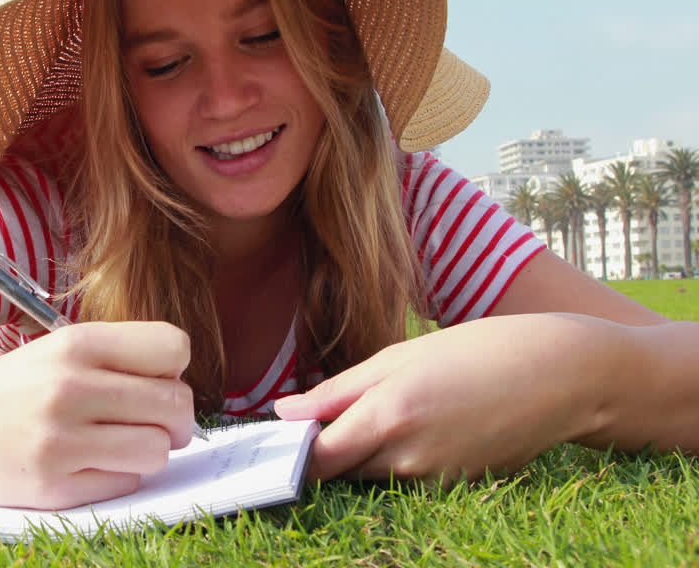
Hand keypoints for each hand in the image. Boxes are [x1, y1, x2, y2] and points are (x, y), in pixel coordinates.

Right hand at [0, 321, 195, 508]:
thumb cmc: (12, 387)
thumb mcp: (59, 351)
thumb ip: (118, 360)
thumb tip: (183, 393)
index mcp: (76, 344)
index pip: (172, 347)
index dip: (174, 370)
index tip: (156, 383)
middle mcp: (70, 387)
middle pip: (176, 405)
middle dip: (175, 421)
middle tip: (153, 426)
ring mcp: (60, 439)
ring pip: (157, 451)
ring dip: (148, 453)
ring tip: (118, 446)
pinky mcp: (52, 485)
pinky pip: (124, 484)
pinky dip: (117, 478)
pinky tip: (87, 466)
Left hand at [273, 314, 624, 484]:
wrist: (562, 375)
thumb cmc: (477, 351)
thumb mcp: (399, 356)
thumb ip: (338, 391)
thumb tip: (285, 415)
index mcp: (389, 416)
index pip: (315, 458)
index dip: (290, 451)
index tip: (274, 436)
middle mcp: (408, 458)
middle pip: (340, 470)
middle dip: (323, 449)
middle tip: (319, 416)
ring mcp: (434, 478)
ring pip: (371, 474)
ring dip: (360, 451)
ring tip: (385, 407)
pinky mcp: (454, 486)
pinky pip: (404, 476)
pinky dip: (395, 455)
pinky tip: (420, 421)